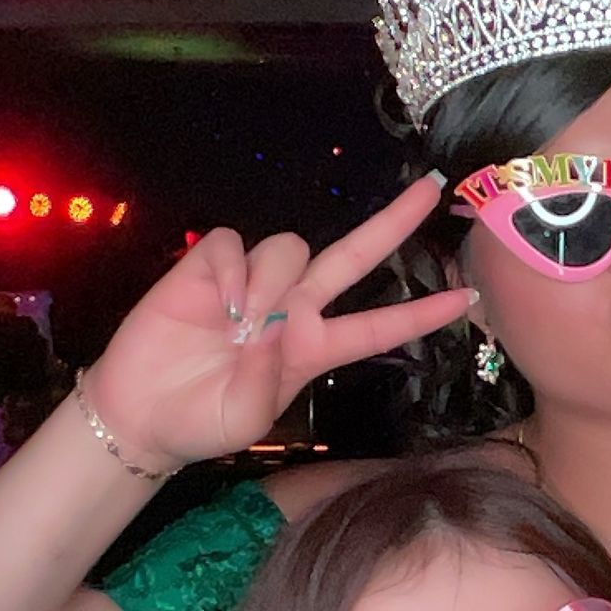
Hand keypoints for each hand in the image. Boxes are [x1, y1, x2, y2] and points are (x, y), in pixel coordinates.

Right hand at [80, 179, 471, 472]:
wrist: (142, 414)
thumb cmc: (202, 422)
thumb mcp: (247, 419)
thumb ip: (269, 385)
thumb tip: (271, 334)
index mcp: (313, 348)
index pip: (380, 326)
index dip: (422, 314)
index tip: (468, 298)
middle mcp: (294, 308)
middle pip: (355, 256)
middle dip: (394, 221)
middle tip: (432, 187)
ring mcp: (254, 283)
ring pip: (291, 246)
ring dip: (272, 281)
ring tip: (239, 325)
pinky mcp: (211, 266)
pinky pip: (237, 243)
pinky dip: (231, 270)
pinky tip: (217, 303)